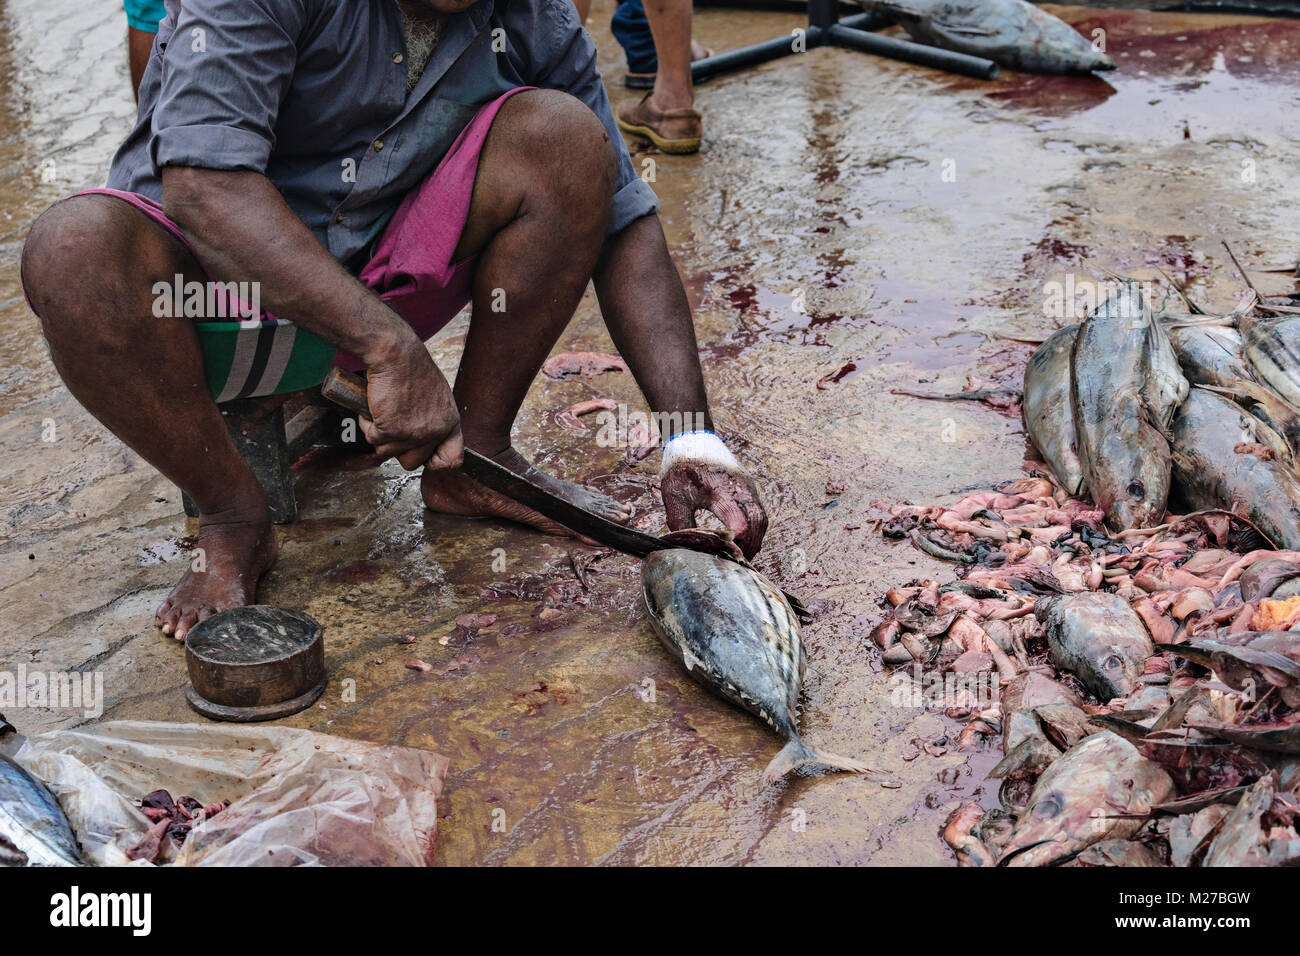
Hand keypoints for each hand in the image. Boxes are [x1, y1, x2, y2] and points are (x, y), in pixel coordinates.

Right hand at [360, 331, 462, 471]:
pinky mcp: (390, 430)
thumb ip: (435, 420)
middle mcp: (435, 432)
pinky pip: (373, 439)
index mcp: (450, 423)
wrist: (396, 355)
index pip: (452, 460)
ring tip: (383, 412)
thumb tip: (426, 441)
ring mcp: (413, 433)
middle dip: (398, 448)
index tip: (421, 452)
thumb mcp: (437, 397)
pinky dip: (368, 424)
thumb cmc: (412, 370)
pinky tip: (374, 406)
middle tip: (393, 427)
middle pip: (413, 463)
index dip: (434, 462)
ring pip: (388, 453)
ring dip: (380, 435)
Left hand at [661, 460, 768, 558]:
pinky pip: (759, 514)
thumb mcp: (674, 496)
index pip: (740, 526)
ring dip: (752, 541)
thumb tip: (691, 548)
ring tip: (736, 555)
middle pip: (757, 527)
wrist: (694, 438)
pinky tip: (739, 540)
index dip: (734, 546)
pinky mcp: (750, 489)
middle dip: (746, 548)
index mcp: (722, 490)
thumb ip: (681, 524)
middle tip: (731, 562)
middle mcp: (742, 489)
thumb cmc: (682, 466)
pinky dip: (753, 530)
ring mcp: (750, 488)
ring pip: (762, 522)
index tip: (721, 556)